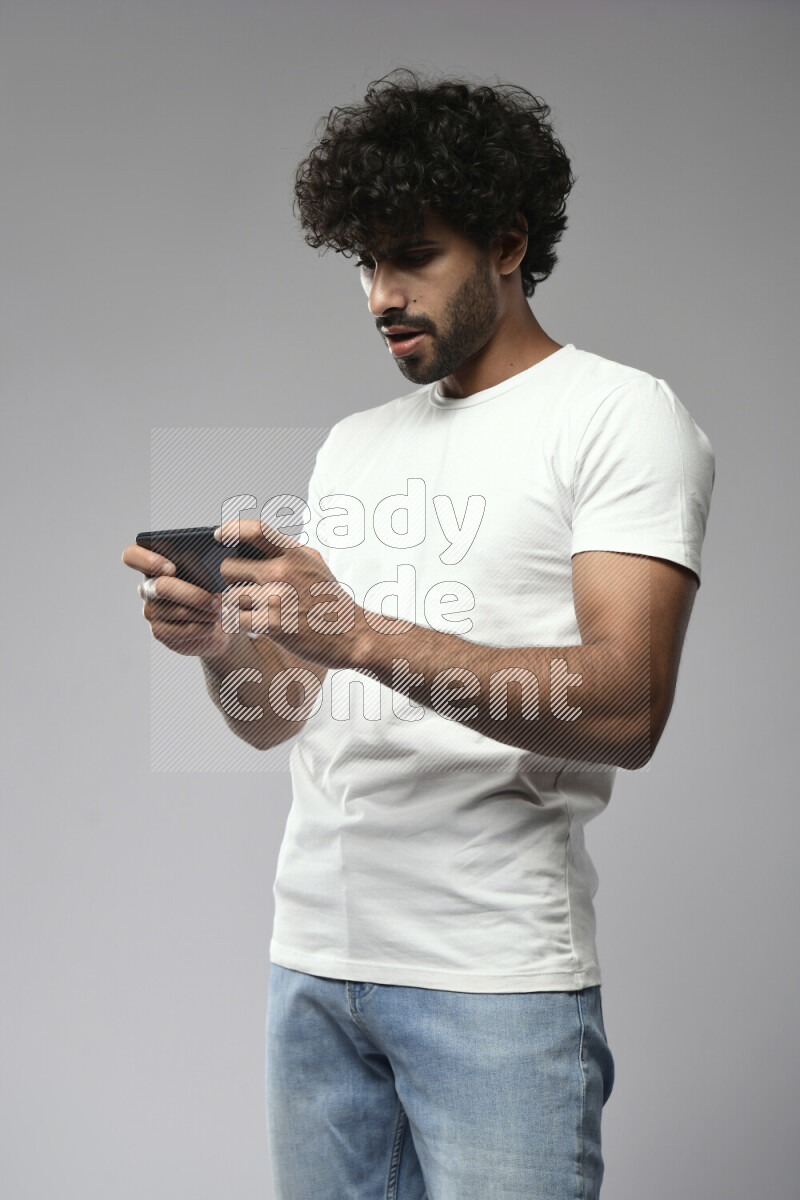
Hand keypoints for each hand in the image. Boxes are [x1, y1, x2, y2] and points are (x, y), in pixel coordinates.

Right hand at [121, 542, 229, 658]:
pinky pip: (183, 629)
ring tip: (221, 610)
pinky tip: (212, 623)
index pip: (132, 555)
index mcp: (156, 561)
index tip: (172, 568)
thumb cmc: (218, 583)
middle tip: (217, 599)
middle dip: (193, 594)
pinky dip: (204, 626)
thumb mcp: (216, 563)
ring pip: (178, 610)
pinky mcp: (160, 631)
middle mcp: (148, 585)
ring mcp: (151, 610)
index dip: (146, 560)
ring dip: (206, 611)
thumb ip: (207, 550)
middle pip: (161, 587)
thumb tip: (210, 548)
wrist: (223, 617)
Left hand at [216, 518, 363, 669]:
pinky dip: (243, 623)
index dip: (231, 529)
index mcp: (294, 553)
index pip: (254, 529)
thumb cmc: (329, 599)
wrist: (352, 634)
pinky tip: (259, 623)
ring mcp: (275, 598)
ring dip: (238, 605)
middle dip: (233, 579)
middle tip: (247, 588)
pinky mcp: (271, 625)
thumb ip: (284, 551)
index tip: (220, 536)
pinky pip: (236, 619)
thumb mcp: (314, 563)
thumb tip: (248, 541)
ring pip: (230, 596)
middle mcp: (282, 572)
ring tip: (257, 609)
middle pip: (229, 567)